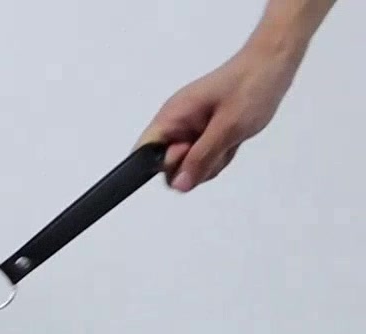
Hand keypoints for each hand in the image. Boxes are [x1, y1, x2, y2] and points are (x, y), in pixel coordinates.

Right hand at [139, 46, 300, 191]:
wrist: (273, 63)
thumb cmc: (251, 86)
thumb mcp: (228, 127)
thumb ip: (201, 158)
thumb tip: (178, 185)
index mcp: (171, 117)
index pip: (143, 153)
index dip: (165, 164)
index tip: (192, 154)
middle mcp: (175, 124)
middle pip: (168, 165)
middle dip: (194, 166)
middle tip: (219, 146)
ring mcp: (189, 128)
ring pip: (188, 165)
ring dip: (211, 161)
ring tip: (230, 139)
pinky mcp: (203, 132)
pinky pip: (203, 157)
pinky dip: (218, 156)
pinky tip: (232, 139)